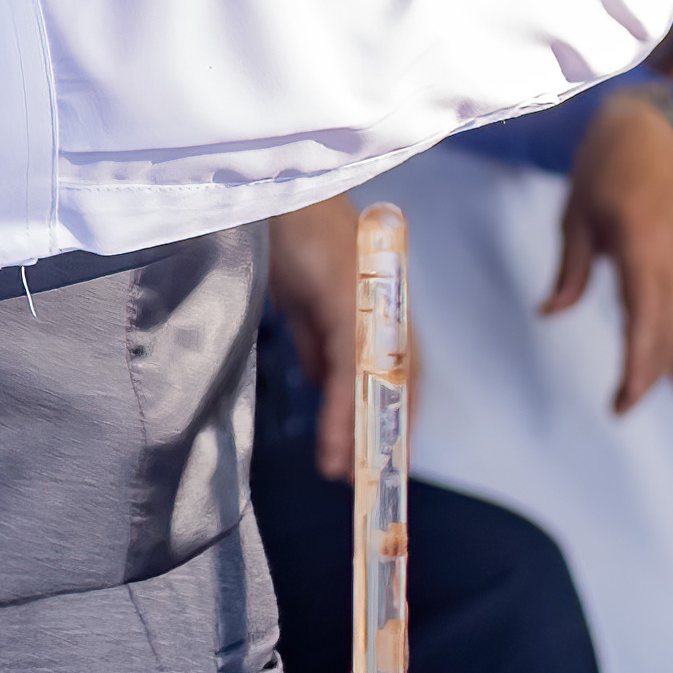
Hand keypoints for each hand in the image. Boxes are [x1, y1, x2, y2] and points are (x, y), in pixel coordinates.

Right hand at [265, 192, 425, 480]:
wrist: (273, 190)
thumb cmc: (286, 234)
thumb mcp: (302, 298)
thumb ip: (318, 339)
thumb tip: (323, 380)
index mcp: (379, 304)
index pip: (398, 369)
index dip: (395, 413)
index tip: (388, 455)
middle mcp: (385, 304)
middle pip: (399, 380)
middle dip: (388, 433)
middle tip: (374, 482)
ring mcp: (370, 302)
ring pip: (377, 382)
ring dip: (362, 433)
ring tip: (349, 475)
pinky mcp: (349, 300)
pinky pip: (351, 370)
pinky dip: (342, 411)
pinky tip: (334, 444)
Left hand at [544, 97, 672, 416]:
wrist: (650, 129)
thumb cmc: (604, 168)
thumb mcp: (575, 214)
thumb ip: (570, 268)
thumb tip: (550, 313)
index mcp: (642, 241)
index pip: (644, 316)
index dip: (637, 363)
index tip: (623, 399)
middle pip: (670, 325)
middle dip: (650, 370)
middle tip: (624, 406)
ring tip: (661, 391)